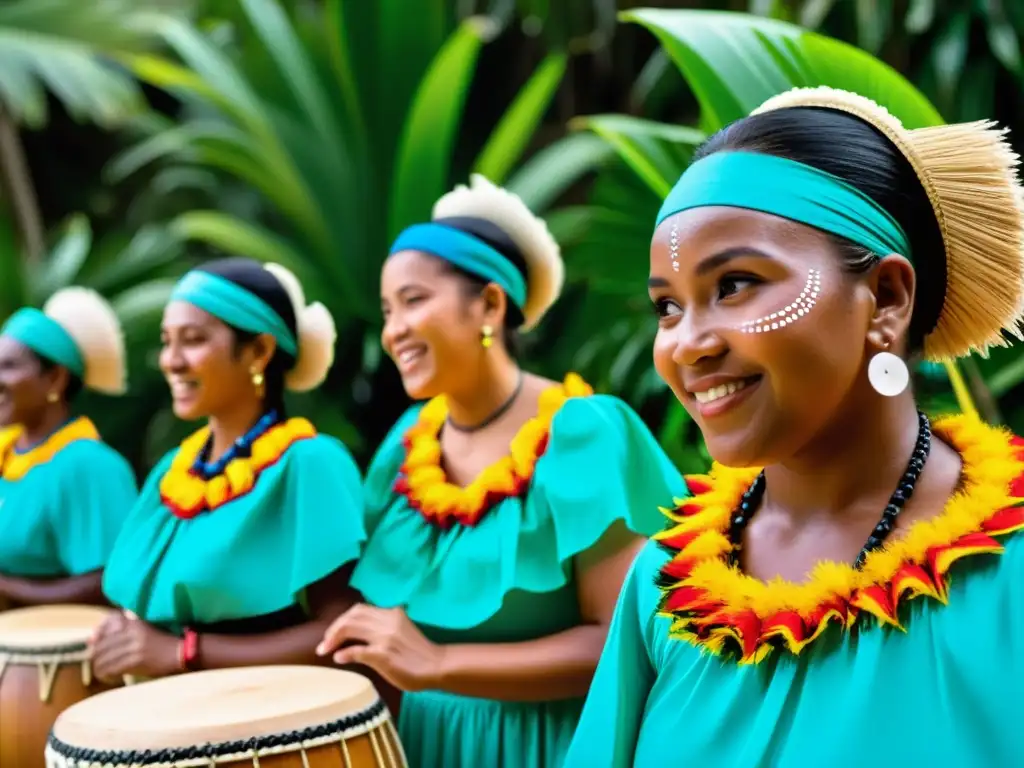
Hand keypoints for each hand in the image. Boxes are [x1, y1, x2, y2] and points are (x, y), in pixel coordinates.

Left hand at [89, 612, 180, 681]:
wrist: (181, 654)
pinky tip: (112, 678)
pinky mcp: (137, 660)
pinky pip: (112, 668)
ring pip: (104, 658)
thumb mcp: (143, 631)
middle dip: (96, 657)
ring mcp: (135, 645)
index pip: (108, 622)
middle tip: (99, 664)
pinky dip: (108, 675)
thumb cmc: (161, 644)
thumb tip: (90, 639)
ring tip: (104, 673)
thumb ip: (120, 633)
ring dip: (100, 668)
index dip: (97, 634)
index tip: (95, 643)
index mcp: (135, 622)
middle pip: (102, 644)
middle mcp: (133, 631)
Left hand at [317, 604, 444, 691]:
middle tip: (325, 643)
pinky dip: (344, 653)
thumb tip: (358, 634)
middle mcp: (387, 621)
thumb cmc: (418, 653)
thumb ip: (382, 627)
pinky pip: (357, 650)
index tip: (333, 633)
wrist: (437, 666)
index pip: (359, 610)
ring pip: (350, 628)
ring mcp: (385, 637)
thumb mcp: (400, 631)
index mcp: (391, 613)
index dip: (342, 620)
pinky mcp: (383, 655)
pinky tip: (338, 658)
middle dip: (334, 629)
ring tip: (325, 649)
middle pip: (351, 617)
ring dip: (334, 638)